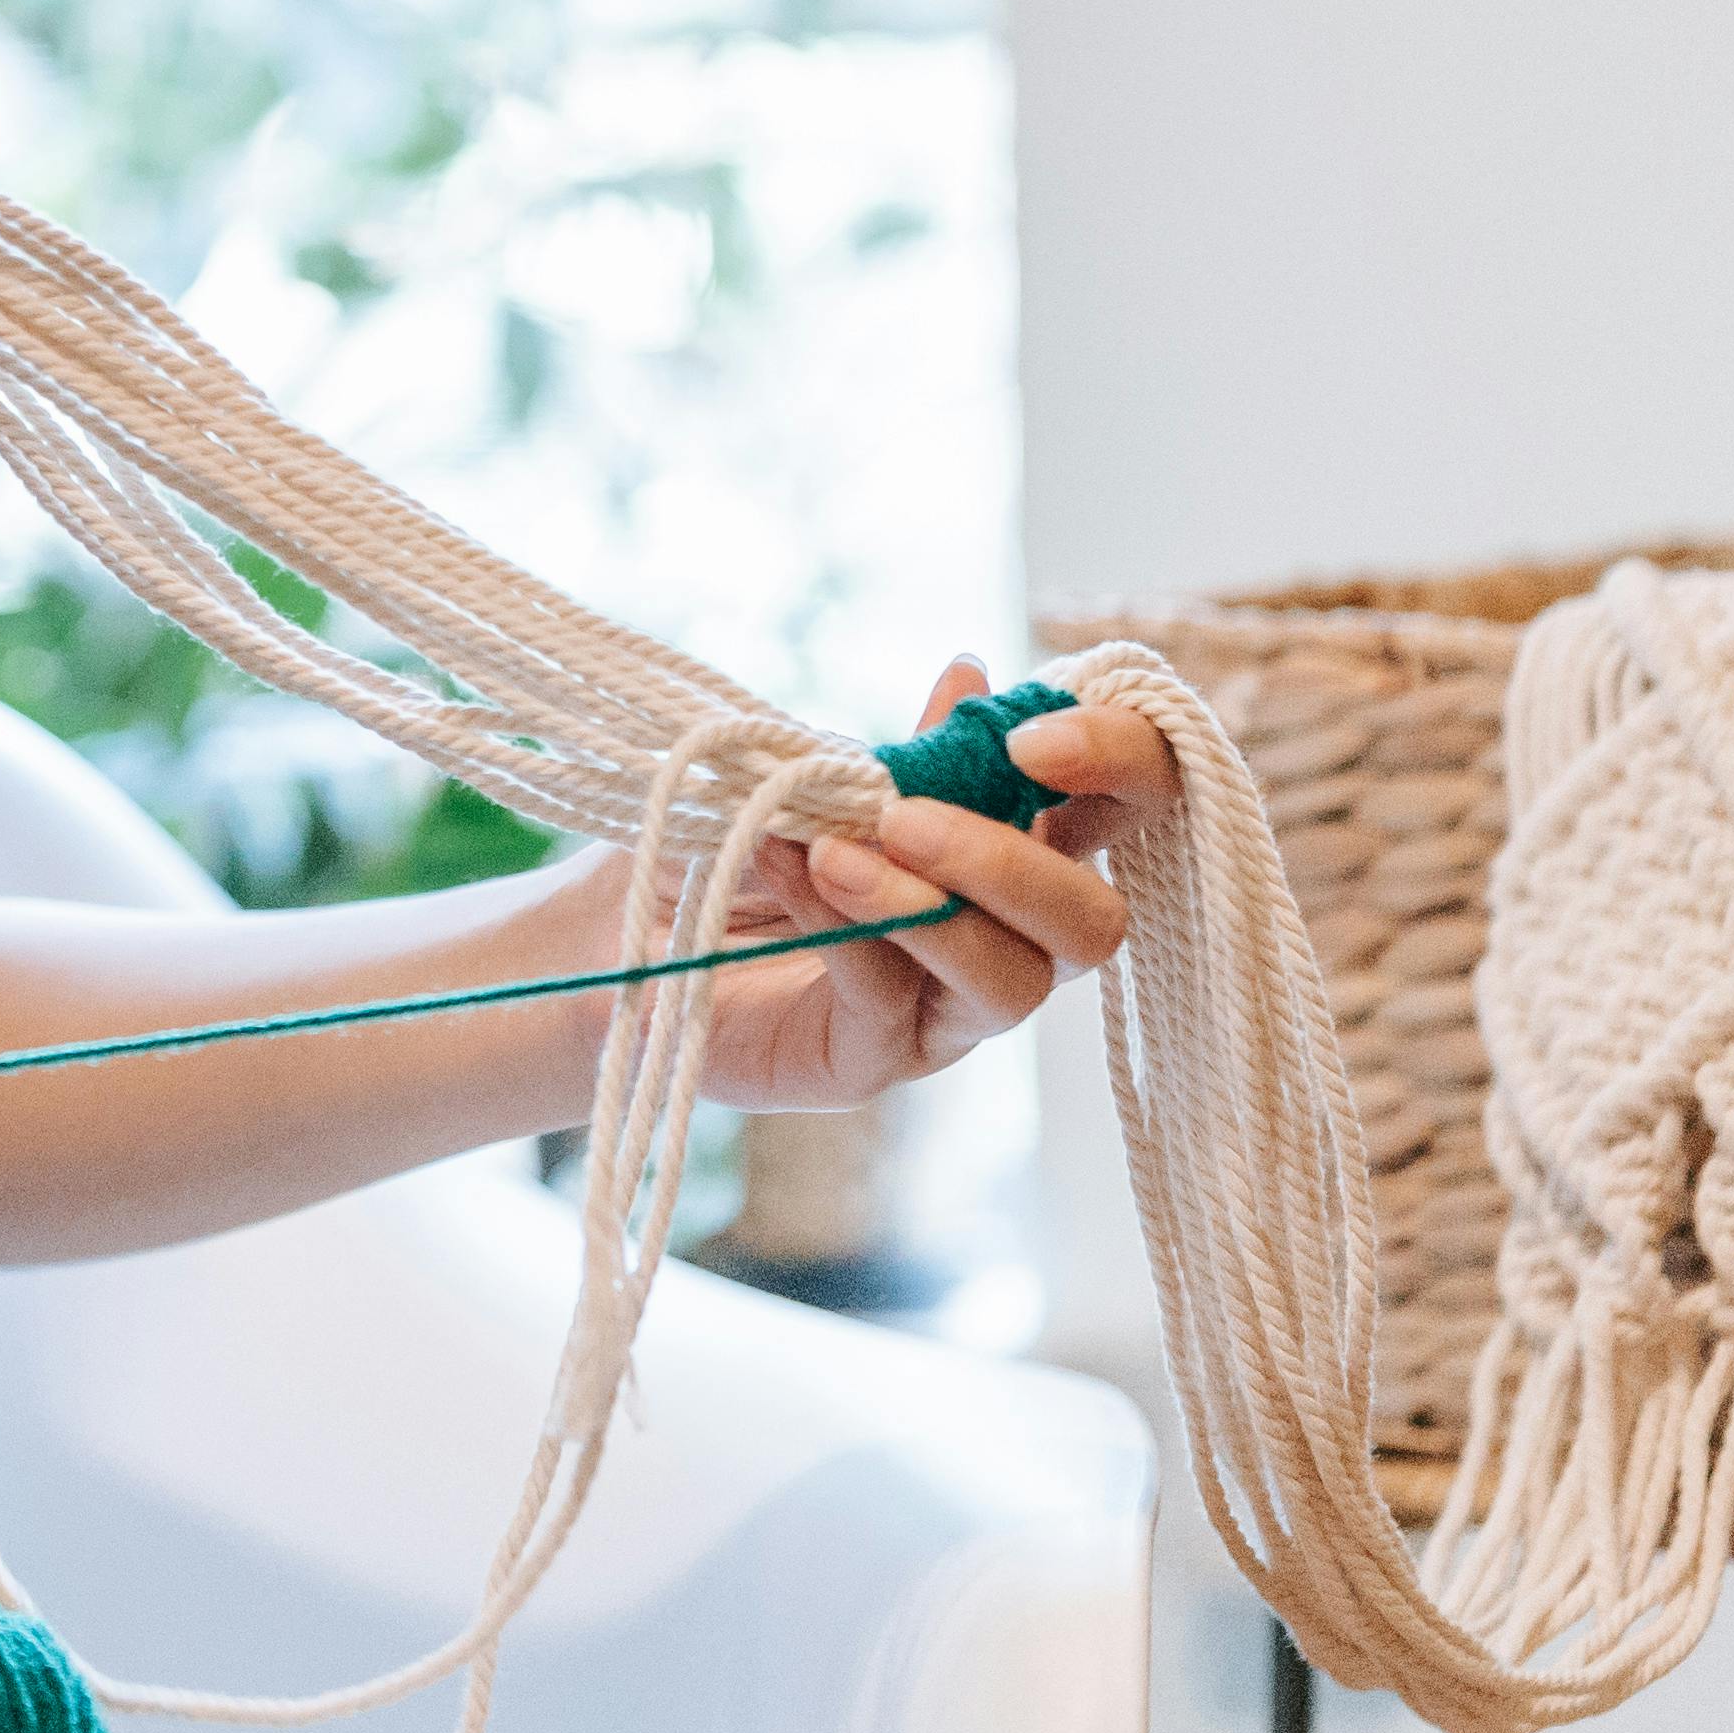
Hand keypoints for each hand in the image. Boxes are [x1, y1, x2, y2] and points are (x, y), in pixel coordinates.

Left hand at [684, 652, 1172, 1112]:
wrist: (607, 931)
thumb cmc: (719, 844)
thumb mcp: (811, 778)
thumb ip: (900, 752)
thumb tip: (972, 672)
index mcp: (1008, 843)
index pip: (1127, 805)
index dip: (1120, 764)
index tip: (1032, 738)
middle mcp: (1000, 933)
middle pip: (1099, 921)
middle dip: (1020, 862)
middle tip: (906, 813)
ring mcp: (946, 1008)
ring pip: (1020, 981)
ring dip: (935, 904)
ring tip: (837, 854)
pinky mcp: (878, 1060)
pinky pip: (900, 1002)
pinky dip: (850, 929)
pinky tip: (792, 871)